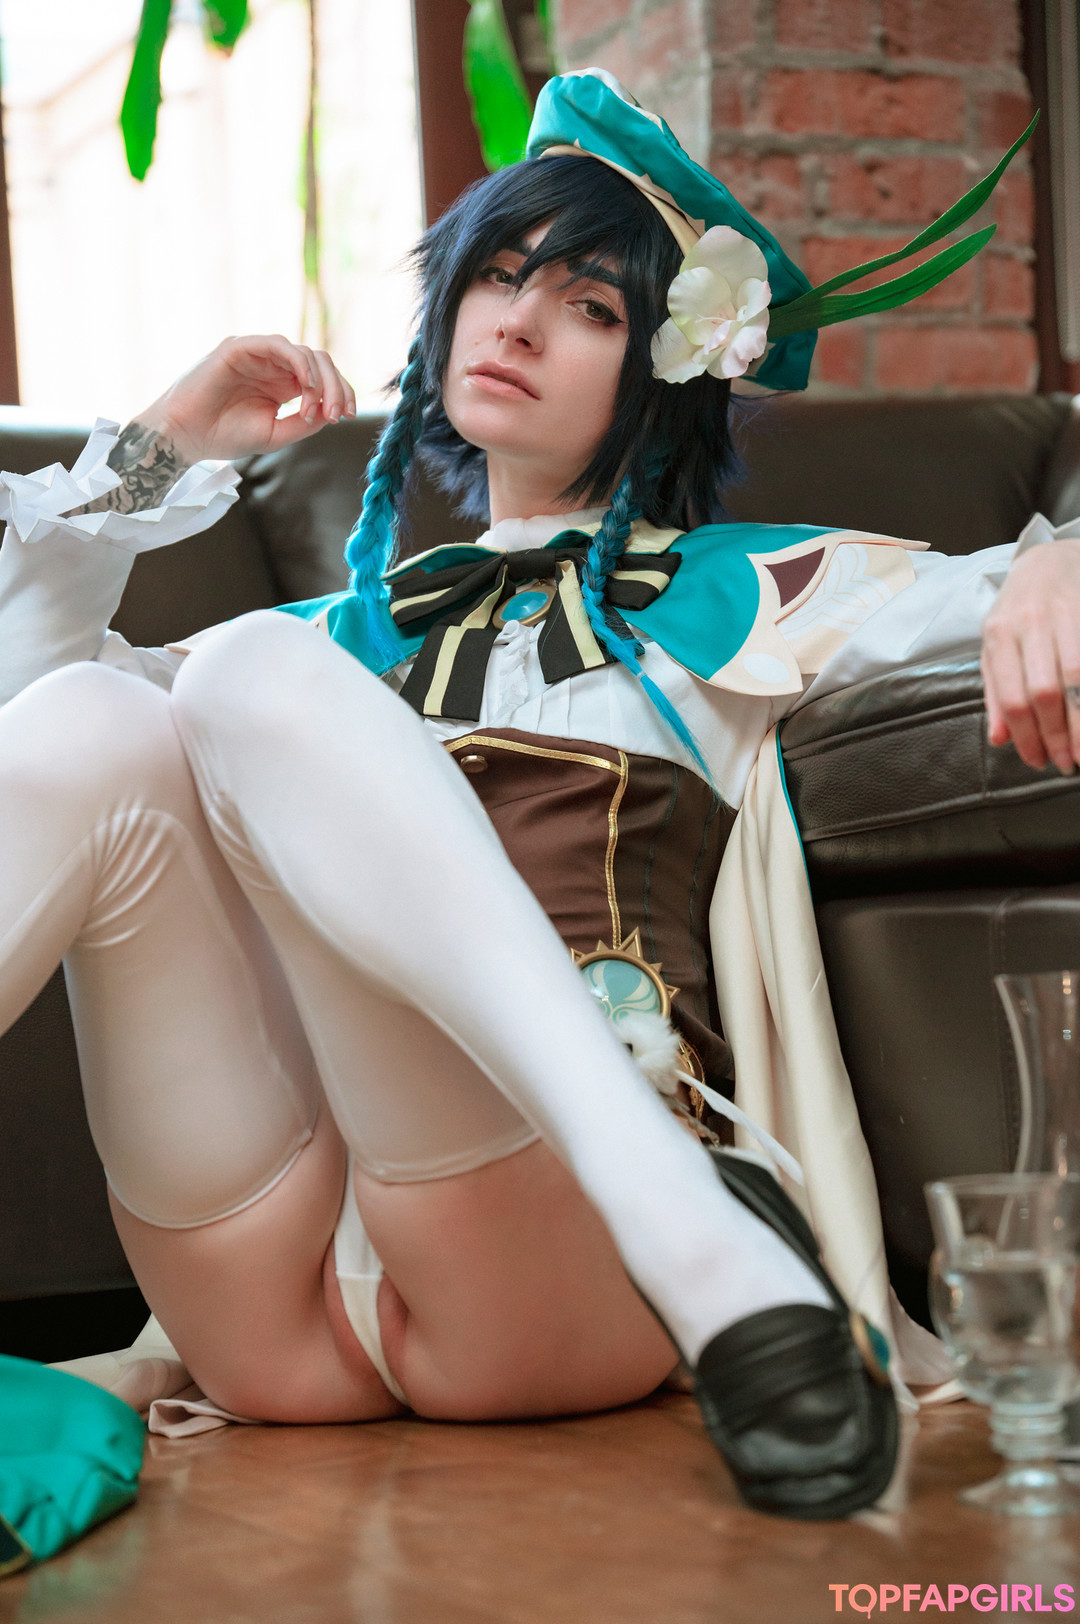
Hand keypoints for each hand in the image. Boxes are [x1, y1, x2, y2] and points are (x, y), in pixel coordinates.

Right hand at [135, 334, 357, 462]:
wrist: (186, 436)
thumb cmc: (225, 436)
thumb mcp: (275, 434)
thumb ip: (304, 422)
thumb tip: (332, 411)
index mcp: (283, 385)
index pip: (323, 379)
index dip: (341, 393)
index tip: (347, 416)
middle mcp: (273, 367)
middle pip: (319, 363)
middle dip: (336, 387)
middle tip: (338, 413)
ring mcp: (257, 355)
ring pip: (304, 352)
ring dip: (320, 377)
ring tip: (319, 404)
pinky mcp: (240, 347)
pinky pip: (277, 345)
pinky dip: (297, 361)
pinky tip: (306, 383)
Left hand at [981, 537, 1079, 773]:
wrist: (1050, 559)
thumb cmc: (1019, 610)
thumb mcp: (995, 645)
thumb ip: (996, 691)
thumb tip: (999, 739)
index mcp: (998, 634)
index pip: (1012, 697)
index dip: (1026, 736)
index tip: (1037, 761)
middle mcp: (1030, 623)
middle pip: (1044, 692)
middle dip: (1057, 734)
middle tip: (1066, 762)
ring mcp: (1064, 614)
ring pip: (1076, 678)